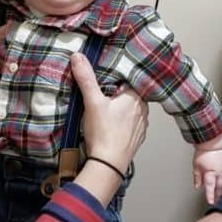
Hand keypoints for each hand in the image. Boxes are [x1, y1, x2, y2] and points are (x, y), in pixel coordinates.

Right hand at [71, 52, 148, 205]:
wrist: (109, 164)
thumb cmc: (103, 133)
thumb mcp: (92, 102)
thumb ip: (86, 78)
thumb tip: (78, 57)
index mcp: (135, 97)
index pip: (129, 80)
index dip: (117, 79)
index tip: (107, 80)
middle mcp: (143, 110)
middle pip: (130, 95)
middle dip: (119, 94)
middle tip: (104, 95)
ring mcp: (142, 125)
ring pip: (133, 110)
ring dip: (122, 109)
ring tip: (108, 110)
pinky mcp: (137, 138)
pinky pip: (132, 125)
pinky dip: (124, 124)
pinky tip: (113, 126)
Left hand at [192, 137, 221, 204]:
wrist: (214, 141)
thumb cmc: (204, 151)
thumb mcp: (196, 165)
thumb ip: (197, 177)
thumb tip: (197, 185)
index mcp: (211, 173)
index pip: (210, 187)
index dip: (210, 196)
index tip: (211, 202)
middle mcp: (220, 172)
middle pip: (220, 187)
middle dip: (217, 195)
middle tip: (215, 200)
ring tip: (220, 193)